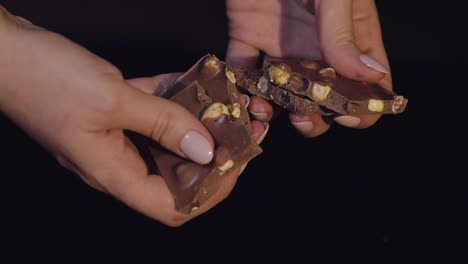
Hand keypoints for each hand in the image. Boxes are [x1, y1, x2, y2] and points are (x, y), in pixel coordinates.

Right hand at [0, 8, 266, 225]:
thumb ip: (162, 122)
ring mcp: (117, 136)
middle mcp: (118, 160)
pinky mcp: (115, 113)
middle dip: (213, 154)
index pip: (173, 205)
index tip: (236, 163)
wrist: (5, 53)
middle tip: (239, 130)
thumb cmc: (42, 79)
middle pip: (177, 173)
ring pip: (169, 140)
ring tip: (225, 104)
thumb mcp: (111, 100)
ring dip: (198, 124)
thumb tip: (204, 149)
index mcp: (113, 172)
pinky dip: (175, 101)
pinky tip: (193, 84)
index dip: (211, 191)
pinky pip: (154, 113)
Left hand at [226, 0, 391, 136]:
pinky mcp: (247, 35)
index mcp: (350, 35)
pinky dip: (237, 86)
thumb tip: (369, 76)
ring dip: (272, 109)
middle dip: (314, 117)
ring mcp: (281, 44)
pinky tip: (236, 94)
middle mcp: (318, 47)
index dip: (362, 105)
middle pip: (322, 97)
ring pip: (282, 92)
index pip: (367, 82)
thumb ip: (345, 32)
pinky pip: (242, 69)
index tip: (345, 112)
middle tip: (300, 119)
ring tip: (261, 108)